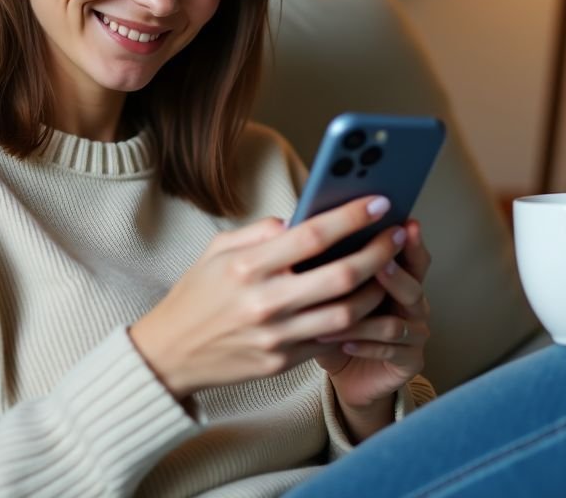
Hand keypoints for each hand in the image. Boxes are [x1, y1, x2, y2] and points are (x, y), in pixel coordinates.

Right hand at [129, 196, 403, 399]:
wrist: (169, 355)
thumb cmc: (196, 295)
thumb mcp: (216, 251)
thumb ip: (260, 233)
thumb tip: (301, 220)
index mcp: (246, 266)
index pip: (312, 235)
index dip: (352, 217)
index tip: (378, 202)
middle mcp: (264, 302)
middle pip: (342, 276)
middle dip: (379, 252)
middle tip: (396, 235)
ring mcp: (276, 336)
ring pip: (346, 313)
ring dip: (376, 289)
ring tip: (387, 270)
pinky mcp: (282, 362)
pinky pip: (330, 339)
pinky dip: (353, 320)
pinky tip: (364, 302)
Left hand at [315, 219, 430, 438]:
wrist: (347, 372)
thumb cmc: (335, 324)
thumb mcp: (328, 291)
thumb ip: (326, 264)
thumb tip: (302, 231)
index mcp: (399, 279)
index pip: (412, 256)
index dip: (412, 242)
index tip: (405, 224)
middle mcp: (413, 304)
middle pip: (414, 286)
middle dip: (396, 275)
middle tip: (381, 264)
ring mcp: (415, 334)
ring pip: (396, 322)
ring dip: (364, 318)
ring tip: (338, 313)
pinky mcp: (410, 361)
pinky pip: (390, 351)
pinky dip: (365, 345)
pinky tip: (343, 342)